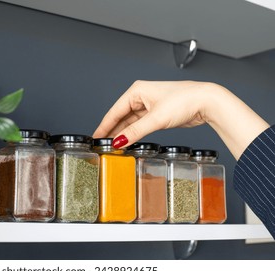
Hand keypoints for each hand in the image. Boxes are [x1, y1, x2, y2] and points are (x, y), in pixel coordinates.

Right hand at [93, 80, 268, 158]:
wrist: (207, 102)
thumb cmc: (184, 100)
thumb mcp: (156, 118)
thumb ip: (135, 131)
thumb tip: (119, 141)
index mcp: (137, 91)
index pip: (115, 111)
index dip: (105, 125)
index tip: (96, 137)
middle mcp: (141, 97)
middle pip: (121, 116)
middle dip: (113, 130)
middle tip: (102, 144)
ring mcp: (149, 105)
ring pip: (131, 122)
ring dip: (124, 133)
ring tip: (114, 146)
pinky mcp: (157, 114)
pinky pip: (140, 125)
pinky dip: (134, 133)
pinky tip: (128, 141)